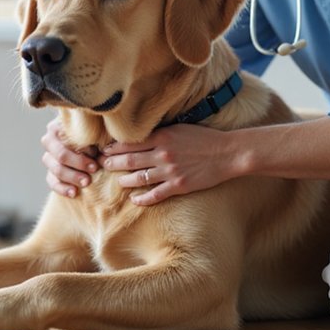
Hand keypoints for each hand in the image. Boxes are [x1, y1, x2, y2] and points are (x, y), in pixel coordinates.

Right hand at [41, 118, 99, 197]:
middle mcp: (49, 142)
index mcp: (56, 128)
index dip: (81, 147)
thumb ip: (93, 134)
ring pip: (56, 170)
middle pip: (60, 155)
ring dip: (72, 177)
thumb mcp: (95, 128)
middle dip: (78, 164)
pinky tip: (74, 193)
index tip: (96, 153)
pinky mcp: (51, 173)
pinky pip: (52, 182)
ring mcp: (48, 158)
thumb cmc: (95, 132)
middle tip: (94, 169)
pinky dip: (62, 188)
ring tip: (86, 182)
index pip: (66, 138)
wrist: (92, 142)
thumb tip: (94, 147)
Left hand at [100, 124, 239, 205]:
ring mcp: (170, 171)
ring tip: (117, 182)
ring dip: (124, 180)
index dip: (114, 147)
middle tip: (101, 165)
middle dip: (112, 163)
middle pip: (129, 160)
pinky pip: (155, 194)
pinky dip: (142, 199)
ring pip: (139, 178)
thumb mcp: (179, 128)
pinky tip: (134, 200)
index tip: (104, 149)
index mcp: (162, 136)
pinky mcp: (179, 186)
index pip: (130, 142)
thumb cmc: (204, 138)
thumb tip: (139, 136)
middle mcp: (163, 154)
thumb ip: (160, 133)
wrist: (228, 153)